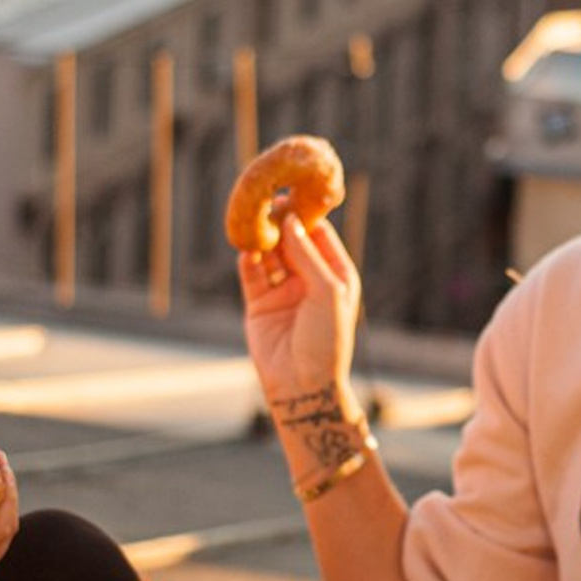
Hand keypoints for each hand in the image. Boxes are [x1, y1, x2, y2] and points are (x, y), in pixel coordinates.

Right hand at [236, 215, 360, 409]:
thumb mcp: (327, 292)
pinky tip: (246, 248)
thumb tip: (291, 220)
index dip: (305, 216)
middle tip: (267, 203)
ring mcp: (283, 292)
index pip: (318, 235)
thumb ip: (308, 254)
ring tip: (254, 221)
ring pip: (269, 255)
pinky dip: (248, 260)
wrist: (303, 384)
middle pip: (290, 241)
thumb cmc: (326, 340)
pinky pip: (251, 275)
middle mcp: (308, 280)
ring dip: (262, 239)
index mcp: (334, 275)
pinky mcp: (259, 305)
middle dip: (279, 223)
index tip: (291, 195)